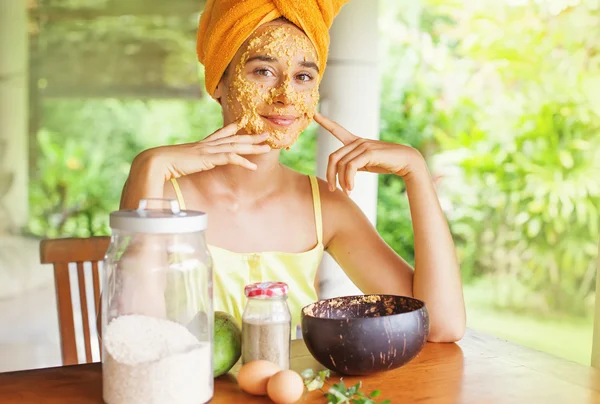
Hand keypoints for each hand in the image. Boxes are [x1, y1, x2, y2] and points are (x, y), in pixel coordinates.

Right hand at [137, 122, 270, 180]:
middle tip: (266, 133)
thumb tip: (179, 169)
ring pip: (236, 146)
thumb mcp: (177, 164)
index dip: (231, 129)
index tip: (241, 123)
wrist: (157, 161)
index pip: (219, 134)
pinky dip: (243, 162)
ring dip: (253, 147)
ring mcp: (209, 150)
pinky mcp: (209, 158)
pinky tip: (253, 166)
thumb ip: (182, 164)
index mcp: (200, 145)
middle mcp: (207, 145)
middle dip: (251, 136)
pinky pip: (230, 158)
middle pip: (234, 138)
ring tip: (267, 147)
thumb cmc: (163, 165)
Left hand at [314, 112, 425, 194]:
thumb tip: (341, 176)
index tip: (314, 113)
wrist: (406, 162)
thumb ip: (353, 165)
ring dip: (342, 181)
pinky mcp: (368, 152)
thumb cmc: (386, 163)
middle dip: (330, 174)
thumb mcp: (366, 163)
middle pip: (333, 157)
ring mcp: (363, 145)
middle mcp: (357, 141)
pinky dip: (348, 180)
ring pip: (341, 165)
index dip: (325, 122)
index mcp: (356, 141)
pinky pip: (350, 167)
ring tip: (348, 191)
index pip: (337, 129)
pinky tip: (351, 188)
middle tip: (332, 189)